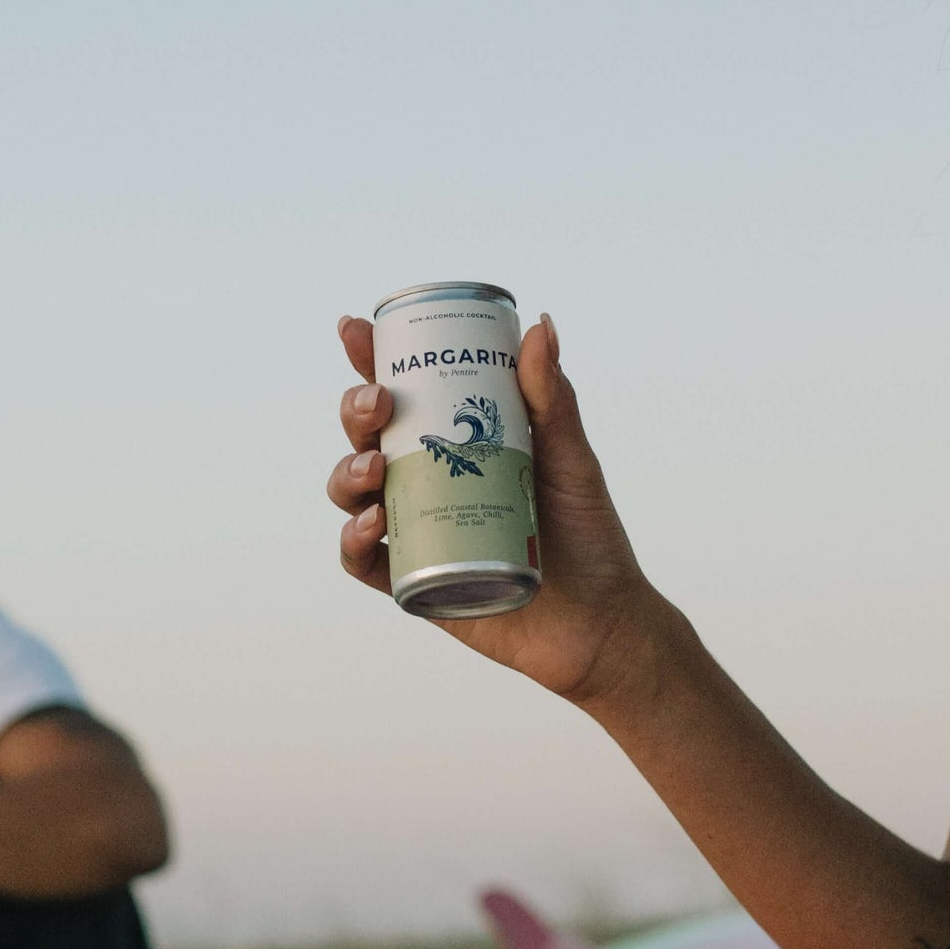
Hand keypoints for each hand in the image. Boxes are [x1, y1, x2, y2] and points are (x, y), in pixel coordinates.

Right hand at [328, 313, 679, 705]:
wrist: (601, 622)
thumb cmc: (589, 535)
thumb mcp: (572, 459)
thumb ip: (553, 398)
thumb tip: (540, 326)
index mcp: (458, 441)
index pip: (405, 391)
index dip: (371, 359)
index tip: (355, 330)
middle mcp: (428, 480)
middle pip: (368, 436)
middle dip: (355, 411)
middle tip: (376, 403)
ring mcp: (417, 530)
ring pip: (354, 492)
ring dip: (348, 471)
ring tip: (375, 467)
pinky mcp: (413, 583)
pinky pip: (364, 561)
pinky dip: (355, 540)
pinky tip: (374, 524)